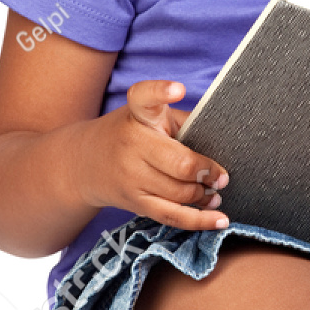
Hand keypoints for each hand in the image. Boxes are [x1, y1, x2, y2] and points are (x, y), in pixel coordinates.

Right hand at [76, 79, 230, 230]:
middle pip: (179, 163)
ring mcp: (130, 176)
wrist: (84, 162)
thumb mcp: (150, 117)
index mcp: (137, 114)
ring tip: (215, 191)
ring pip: (179, 192)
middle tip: (221, 176)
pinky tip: (220, 219)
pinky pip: (171, 215)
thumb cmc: (131, 133)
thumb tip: (224, 142)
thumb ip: (182, 122)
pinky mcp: (134, 201)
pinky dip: (199, 220)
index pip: (144, 97)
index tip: (178, 89)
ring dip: (205, 195)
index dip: (160, 92)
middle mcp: (131, 143)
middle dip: (207, 172)